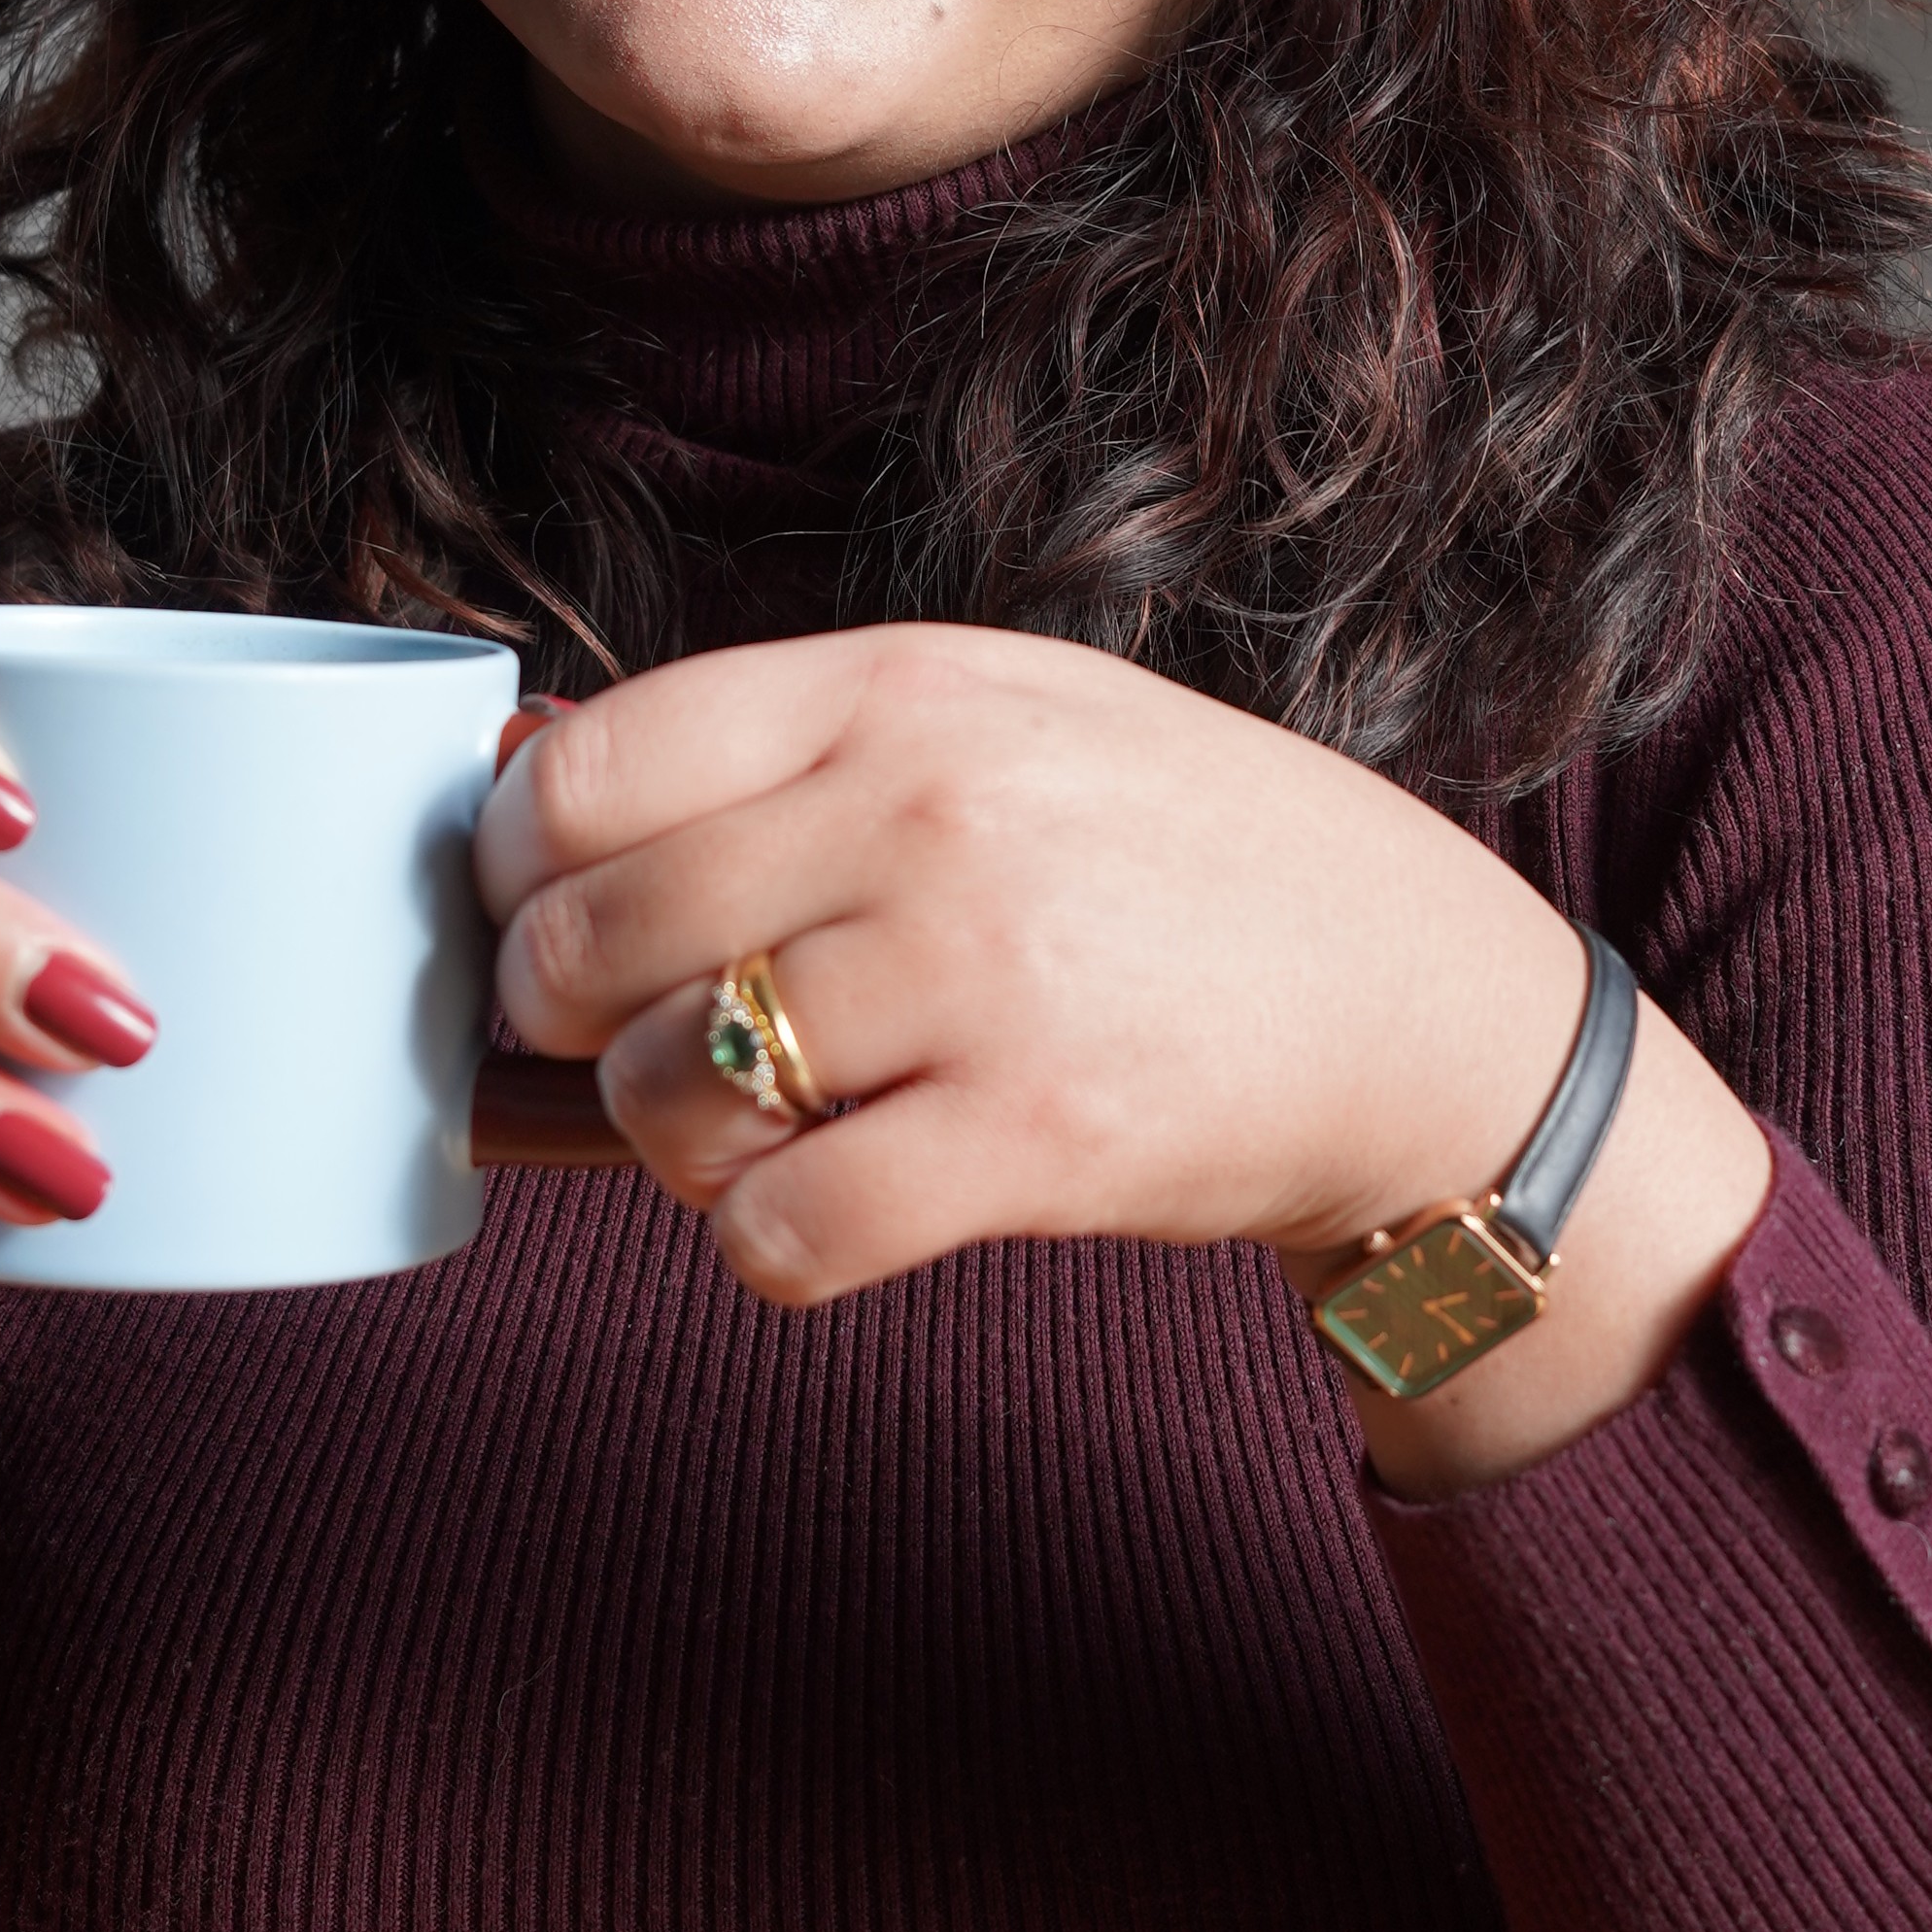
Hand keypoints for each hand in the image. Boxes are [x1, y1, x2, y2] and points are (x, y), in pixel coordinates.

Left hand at [474, 627, 1769, 1488]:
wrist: (1416, 999)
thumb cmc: (1172, 857)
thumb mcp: (1001, 719)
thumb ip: (792, 745)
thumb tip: (519, 790)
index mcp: (904, 687)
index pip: (586, 769)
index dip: (515, 866)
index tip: (544, 913)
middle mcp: (929, 811)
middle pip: (590, 937)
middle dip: (569, 1018)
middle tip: (638, 1039)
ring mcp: (984, 973)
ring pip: (668, 1090)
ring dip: (675, 1139)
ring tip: (762, 1123)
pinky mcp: (1035, 1138)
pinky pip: (779, 1231)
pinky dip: (768, 1244)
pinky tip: (831, 1206)